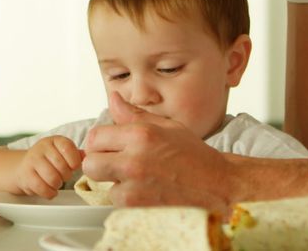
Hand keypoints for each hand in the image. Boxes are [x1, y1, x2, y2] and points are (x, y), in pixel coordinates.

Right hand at [15, 135, 82, 198]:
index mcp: (55, 140)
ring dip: (57, 185)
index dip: (74, 161)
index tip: (73, 166)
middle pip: (62, 166)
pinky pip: (42, 188)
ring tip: (56, 183)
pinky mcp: (25, 175)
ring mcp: (32, 160)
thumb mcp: (62, 154)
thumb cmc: (48, 161)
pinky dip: (49, 193)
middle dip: (66, 175)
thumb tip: (89, 157)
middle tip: (63, 176)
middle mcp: (42, 148)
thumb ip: (76, 155)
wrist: (23, 167)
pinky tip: (50, 190)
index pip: (68, 148)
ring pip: (53, 178)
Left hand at [82, 91, 235, 212]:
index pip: (94, 137)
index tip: (109, 147)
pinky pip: (116, 201)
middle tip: (117, 163)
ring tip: (139, 178)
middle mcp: (134, 160)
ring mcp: (134, 187)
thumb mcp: (166, 126)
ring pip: (103, 185)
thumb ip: (133, 115)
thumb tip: (113, 98)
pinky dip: (126, 198)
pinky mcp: (137, 208)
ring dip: (115, 182)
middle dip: (99, 163)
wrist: (217, 186)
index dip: (100, 143)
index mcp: (140, 135)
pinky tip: (146, 191)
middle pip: (90, 163)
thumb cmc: (194, 156)